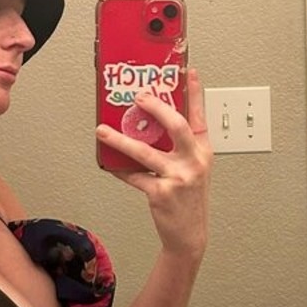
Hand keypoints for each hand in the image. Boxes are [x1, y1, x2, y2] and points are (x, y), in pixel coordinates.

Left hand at [96, 68, 212, 259]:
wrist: (189, 234)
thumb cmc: (189, 199)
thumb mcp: (193, 168)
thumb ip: (179, 147)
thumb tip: (148, 125)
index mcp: (204, 151)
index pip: (200, 115)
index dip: (195, 92)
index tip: (189, 71)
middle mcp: (195, 161)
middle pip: (176, 125)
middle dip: (155, 107)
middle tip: (138, 96)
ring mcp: (179, 177)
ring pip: (144, 151)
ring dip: (120, 140)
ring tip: (103, 131)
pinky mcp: (161, 192)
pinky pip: (133, 175)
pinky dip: (118, 168)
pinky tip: (108, 162)